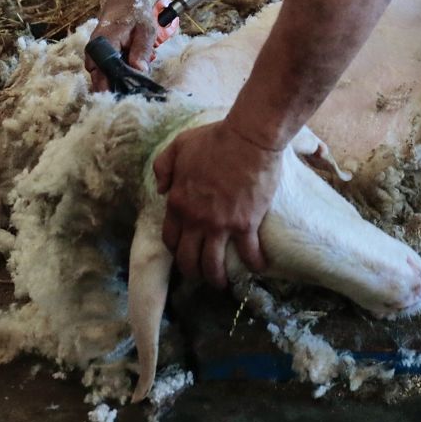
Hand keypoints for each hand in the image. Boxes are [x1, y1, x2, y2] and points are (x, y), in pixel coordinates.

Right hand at [88, 0, 157, 93]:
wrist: (124, 3)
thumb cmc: (136, 15)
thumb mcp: (146, 29)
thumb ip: (142, 50)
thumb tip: (140, 71)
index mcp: (104, 41)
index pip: (105, 69)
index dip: (116, 84)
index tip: (129, 94)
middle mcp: (94, 50)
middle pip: (99, 79)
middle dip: (115, 89)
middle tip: (132, 97)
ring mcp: (93, 55)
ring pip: (100, 78)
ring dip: (114, 85)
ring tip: (131, 91)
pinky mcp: (97, 59)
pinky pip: (103, 74)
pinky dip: (113, 79)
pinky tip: (127, 83)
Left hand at [152, 120, 280, 288]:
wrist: (249, 138)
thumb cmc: (215, 139)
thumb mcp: (178, 146)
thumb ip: (163, 167)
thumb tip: (161, 189)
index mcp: (178, 203)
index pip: (170, 239)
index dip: (176, 250)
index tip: (184, 253)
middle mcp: (196, 220)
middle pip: (188, 259)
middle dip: (193, 272)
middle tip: (201, 275)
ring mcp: (221, 225)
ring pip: (213, 265)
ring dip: (217, 279)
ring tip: (222, 283)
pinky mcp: (246, 224)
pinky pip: (248, 253)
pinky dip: (254, 264)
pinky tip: (259, 267)